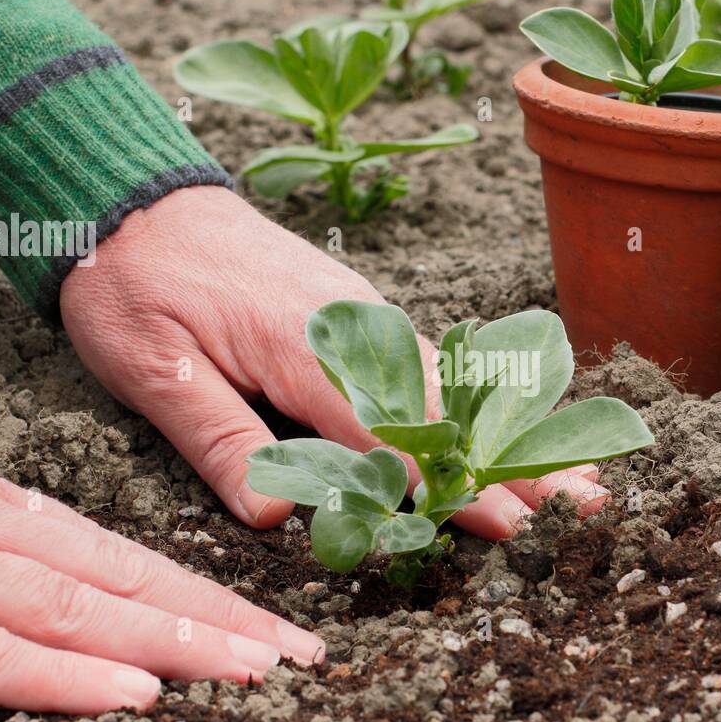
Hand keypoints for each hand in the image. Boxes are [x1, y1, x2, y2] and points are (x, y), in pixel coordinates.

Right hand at [0, 409, 324, 713]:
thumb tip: (54, 557)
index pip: (119, 554)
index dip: (198, 592)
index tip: (266, 622)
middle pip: (122, 580)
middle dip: (217, 620)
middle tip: (299, 651)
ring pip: (76, 608)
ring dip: (172, 643)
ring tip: (252, 668)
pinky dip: (58, 675)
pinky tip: (129, 693)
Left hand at [60, 185, 607, 537]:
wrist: (136, 196)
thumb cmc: (135, 283)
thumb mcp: (151, 368)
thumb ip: (217, 437)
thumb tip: (276, 516)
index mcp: (306, 348)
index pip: (391, 433)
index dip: (450, 485)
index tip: (508, 525)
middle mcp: (354, 330)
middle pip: (448, 409)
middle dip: (516, 461)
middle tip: (585, 504)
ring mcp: (363, 318)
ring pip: (451, 386)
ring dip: (514, 433)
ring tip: (578, 469)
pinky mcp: (359, 315)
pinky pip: (430, 364)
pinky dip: (479, 403)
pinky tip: (507, 426)